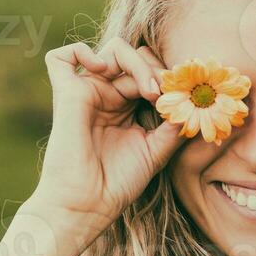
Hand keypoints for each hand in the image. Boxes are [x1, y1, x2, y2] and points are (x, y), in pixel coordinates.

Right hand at [30, 39, 184, 241]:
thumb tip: (194, 100)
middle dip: (160, 72)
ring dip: (139, 64)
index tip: (186, 98)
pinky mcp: (66, 94)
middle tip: (170, 96)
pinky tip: (103, 71)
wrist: (88, 205)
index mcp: (127, 106)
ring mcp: (86, 92)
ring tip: (150, 92)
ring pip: (114, 50)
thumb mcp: (157, 151)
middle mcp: (107, 95)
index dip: (170, 79)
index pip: (152, 72)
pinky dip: (81, 52)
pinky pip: (61, 57)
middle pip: (138, 57)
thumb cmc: (118, 183)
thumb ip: (174, 124)